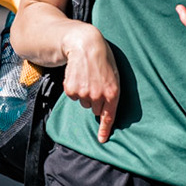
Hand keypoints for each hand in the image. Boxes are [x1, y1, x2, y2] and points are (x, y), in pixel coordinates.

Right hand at [60, 25, 120, 142]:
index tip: (101, 140)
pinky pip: (72, 96)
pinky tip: (78, 76)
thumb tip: (103, 111)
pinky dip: (74, 88)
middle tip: (95, 83)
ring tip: (87, 77)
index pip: (109, 116)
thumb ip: (111, 94)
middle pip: (95, 109)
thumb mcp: (114, 75)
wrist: (86, 45)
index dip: (105, 130)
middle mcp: (98, 96)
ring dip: (84, 93)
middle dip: (95, 100)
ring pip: (83, 102)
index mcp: (113, 93)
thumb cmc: (102, 59)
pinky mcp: (71, 90)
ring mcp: (84, 93)